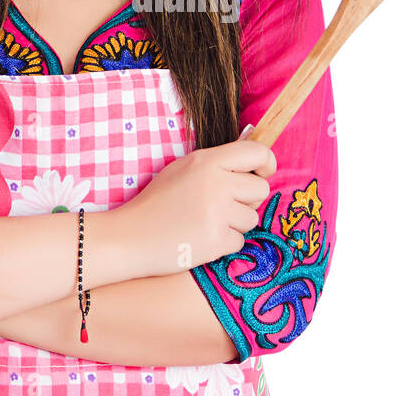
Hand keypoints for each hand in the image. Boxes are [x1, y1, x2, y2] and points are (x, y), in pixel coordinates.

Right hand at [121, 135, 276, 273]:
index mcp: (207, 161)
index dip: (267, 162)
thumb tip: (254, 156)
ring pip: (252, 218)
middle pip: (261, 189)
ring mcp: (217, 213)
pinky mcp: (217, 240)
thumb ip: (217, 163)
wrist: (129, 237)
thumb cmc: (156, 203)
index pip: (257, 153)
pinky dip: (224, 243)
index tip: (263, 172)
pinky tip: (201, 238)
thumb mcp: (183, 169)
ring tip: (205, 222)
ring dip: (234, 223)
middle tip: (221, 205)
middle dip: (247, 200)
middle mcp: (216, 184)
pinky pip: (240, 241)